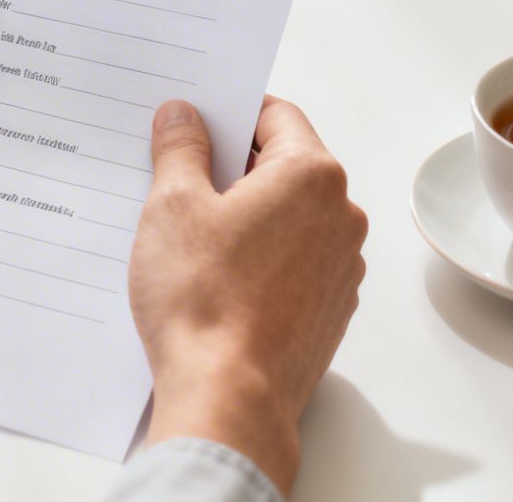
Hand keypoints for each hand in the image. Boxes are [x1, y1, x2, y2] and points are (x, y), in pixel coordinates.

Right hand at [128, 97, 365, 495]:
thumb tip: (184, 117)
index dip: (228, 113)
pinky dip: (259, 257)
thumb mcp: (172, 205)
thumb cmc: (203, 301)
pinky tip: (214, 278)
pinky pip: (293, 261)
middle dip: (231, 167)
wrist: (229, 398)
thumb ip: (181, 148)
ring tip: (191, 239)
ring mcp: (340, 267)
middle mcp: (340, 217)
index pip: (275, 114)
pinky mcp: (328, 309)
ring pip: (289, 216)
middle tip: (177, 180)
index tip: (192, 125)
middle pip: (284, 165)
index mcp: (311, 176)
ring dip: (246, 215)